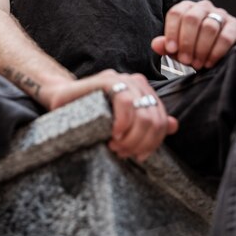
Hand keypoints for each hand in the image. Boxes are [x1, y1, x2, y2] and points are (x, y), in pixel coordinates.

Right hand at [46, 70, 177, 161]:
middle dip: (140, 143)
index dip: (152, 143)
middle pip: (154, 119)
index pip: (161, 120)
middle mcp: (136, 82)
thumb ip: (147, 122)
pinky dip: (122, 122)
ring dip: (131, 136)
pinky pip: (124, 101)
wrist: (61, 99)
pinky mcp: (106, 80)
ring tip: (116, 145)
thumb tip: (173, 125)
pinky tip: (112, 133)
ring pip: (142, 112)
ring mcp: (121, 79)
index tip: (137, 156)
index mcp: (143, 92)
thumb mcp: (122, 124)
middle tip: (123, 153)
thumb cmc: (90, 113)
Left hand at [151, 0, 235, 69]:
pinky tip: (209, 62)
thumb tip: (156, 44)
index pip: (176, 13)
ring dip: (201, 48)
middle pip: (192, 18)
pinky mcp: (235, 26)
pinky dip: (216, 52)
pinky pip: (226, 37)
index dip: (171, 32)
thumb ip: (166, 46)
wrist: (218, 55)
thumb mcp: (177, 48)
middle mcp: (203, 7)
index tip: (171, 49)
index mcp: (186, 8)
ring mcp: (221, 15)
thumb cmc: (195, 48)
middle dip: (187, 42)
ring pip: (209, 27)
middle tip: (185, 60)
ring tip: (197, 63)